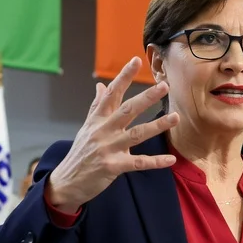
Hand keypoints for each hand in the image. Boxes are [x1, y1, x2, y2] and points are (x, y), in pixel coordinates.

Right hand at [45, 58, 177, 213]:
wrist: (66, 182)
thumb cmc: (81, 153)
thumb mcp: (87, 127)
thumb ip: (97, 107)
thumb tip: (102, 85)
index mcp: (97, 119)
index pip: (111, 93)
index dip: (124, 77)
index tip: (136, 60)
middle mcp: (102, 130)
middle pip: (127, 110)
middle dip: (146, 98)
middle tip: (164, 86)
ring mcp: (107, 148)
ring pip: (136, 134)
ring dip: (157, 126)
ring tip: (175, 117)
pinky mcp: (112, 167)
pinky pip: (138, 163)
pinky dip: (155, 162)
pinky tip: (170, 159)